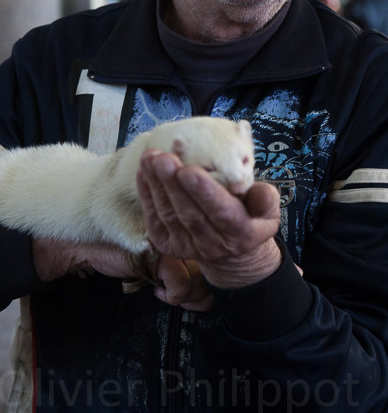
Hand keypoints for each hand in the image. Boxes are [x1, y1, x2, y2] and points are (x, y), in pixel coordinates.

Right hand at [32, 237, 213, 309]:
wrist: (93, 242)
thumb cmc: (125, 248)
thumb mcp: (159, 252)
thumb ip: (181, 260)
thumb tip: (206, 290)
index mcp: (184, 229)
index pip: (212, 257)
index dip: (209, 281)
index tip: (199, 295)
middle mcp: (183, 231)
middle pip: (210, 271)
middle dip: (201, 295)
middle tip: (187, 301)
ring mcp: (174, 241)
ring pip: (199, 280)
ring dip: (187, 297)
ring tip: (169, 295)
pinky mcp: (162, 254)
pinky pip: (181, 285)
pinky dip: (172, 296)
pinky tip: (157, 292)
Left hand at [136, 149, 281, 288]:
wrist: (232, 254)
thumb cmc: (250, 221)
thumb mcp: (268, 213)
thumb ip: (266, 199)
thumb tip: (259, 189)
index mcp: (239, 233)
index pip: (221, 212)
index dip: (204, 192)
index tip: (189, 170)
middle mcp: (211, 243)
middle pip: (189, 213)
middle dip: (173, 184)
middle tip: (162, 158)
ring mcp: (186, 245)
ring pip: (168, 214)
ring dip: (156, 185)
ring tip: (150, 158)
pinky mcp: (167, 244)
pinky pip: (154, 219)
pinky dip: (146, 194)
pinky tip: (143, 172)